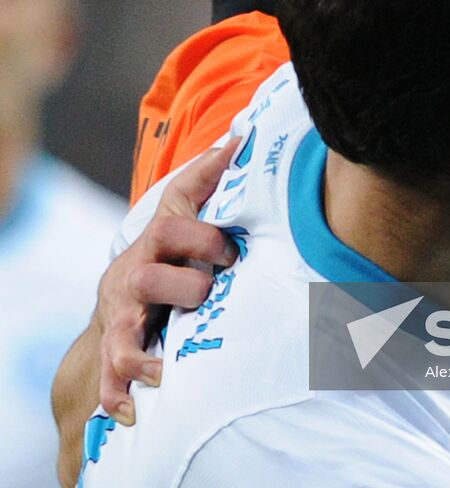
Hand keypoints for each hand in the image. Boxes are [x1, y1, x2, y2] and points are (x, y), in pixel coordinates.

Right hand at [98, 138, 238, 423]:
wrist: (118, 305)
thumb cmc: (166, 252)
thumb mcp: (181, 214)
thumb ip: (207, 180)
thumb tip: (241, 138)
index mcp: (155, 242)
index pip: (173, 226)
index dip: (203, 236)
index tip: (231, 250)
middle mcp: (134, 276)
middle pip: (149, 278)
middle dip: (183, 288)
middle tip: (208, 296)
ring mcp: (122, 316)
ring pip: (124, 330)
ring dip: (146, 350)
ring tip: (166, 368)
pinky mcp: (116, 349)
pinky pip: (112, 375)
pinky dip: (120, 392)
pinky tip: (133, 408)